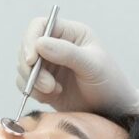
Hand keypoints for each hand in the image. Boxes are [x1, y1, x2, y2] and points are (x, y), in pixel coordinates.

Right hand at [16, 17, 138, 116]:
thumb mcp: (93, 66)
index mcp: (71, 34)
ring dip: (33, 81)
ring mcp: (49, 65)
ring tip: (54, 91)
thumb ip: (68, 53)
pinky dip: (33, 91)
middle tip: (47, 85)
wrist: (114, 112)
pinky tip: (52, 96)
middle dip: (31, 68)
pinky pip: (25, 84)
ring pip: (24, 67)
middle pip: (27, 47)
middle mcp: (57, 46)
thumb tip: (39, 43)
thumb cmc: (110, 84)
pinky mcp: (44, 83)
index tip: (32, 60)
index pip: (40, 26)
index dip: (30, 40)